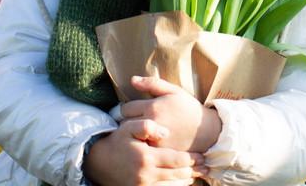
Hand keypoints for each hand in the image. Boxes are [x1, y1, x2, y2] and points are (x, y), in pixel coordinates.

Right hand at [82, 118, 207, 185]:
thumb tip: (165, 132)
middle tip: (206, 167)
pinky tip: (182, 182)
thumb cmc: (118, 141)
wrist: (99, 161)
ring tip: (198, 175)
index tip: (202, 156)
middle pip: (177, 174)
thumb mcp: (129, 127)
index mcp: (146, 157)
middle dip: (193, 170)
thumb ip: (147, 125)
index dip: (192, 159)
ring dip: (186, 180)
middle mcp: (145, 175)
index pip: (176, 160)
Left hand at [120, 76, 222, 152]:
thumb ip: (152, 84)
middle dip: (126, 122)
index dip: (125, 109)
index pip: (125, 109)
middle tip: (130, 123)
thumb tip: (132, 79)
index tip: (129, 111)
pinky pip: (141, 149)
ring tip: (135, 133)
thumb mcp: (173, 91)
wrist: (206, 131)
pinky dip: (140, 146)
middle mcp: (151, 124)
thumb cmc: (188, 108)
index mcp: (153, 107)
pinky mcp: (158, 153)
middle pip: (125, 124)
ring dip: (131, 135)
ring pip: (131, 138)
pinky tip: (144, 143)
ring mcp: (154, 140)